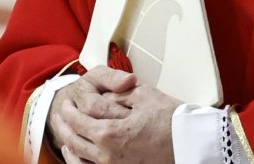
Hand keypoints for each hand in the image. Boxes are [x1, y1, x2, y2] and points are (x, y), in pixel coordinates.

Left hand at [49, 66, 181, 163]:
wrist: (193, 144)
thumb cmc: (172, 119)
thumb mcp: (143, 95)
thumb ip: (116, 95)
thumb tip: (100, 97)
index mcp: (109, 134)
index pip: (78, 121)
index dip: (68, 110)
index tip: (66, 102)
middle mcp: (107, 155)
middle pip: (74, 142)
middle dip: (63, 127)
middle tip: (60, 116)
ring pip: (80, 160)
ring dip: (69, 146)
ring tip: (65, 137)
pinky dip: (81, 162)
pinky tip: (80, 155)